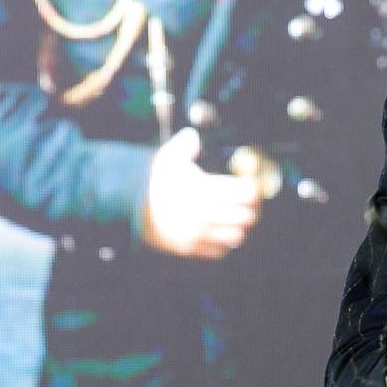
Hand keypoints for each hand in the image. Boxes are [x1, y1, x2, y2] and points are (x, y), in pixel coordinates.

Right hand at [141, 126, 261, 258]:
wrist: (134, 212)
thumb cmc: (158, 183)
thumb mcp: (168, 158)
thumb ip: (184, 144)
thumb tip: (194, 135)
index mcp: (204, 191)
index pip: (248, 193)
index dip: (252, 187)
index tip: (249, 184)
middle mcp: (205, 215)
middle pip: (248, 216)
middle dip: (251, 208)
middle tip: (247, 202)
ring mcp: (200, 235)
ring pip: (238, 236)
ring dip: (240, 226)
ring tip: (236, 217)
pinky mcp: (193, 249)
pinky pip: (221, 251)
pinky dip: (225, 242)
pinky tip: (221, 230)